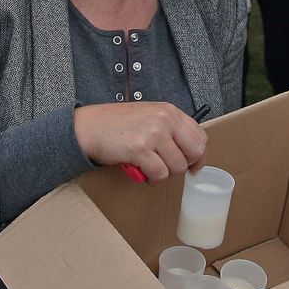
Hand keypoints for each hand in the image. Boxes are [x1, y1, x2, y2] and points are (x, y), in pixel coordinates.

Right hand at [73, 102, 206, 182]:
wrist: (88, 127)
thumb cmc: (117, 125)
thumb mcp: (149, 116)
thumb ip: (170, 129)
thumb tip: (191, 153)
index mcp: (169, 111)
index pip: (200, 136)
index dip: (199, 156)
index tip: (192, 165)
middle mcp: (164, 119)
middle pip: (194, 152)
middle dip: (184, 166)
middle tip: (168, 168)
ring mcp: (153, 133)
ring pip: (177, 167)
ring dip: (163, 173)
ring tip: (148, 167)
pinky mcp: (140, 149)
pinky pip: (159, 173)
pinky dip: (150, 177)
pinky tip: (140, 170)